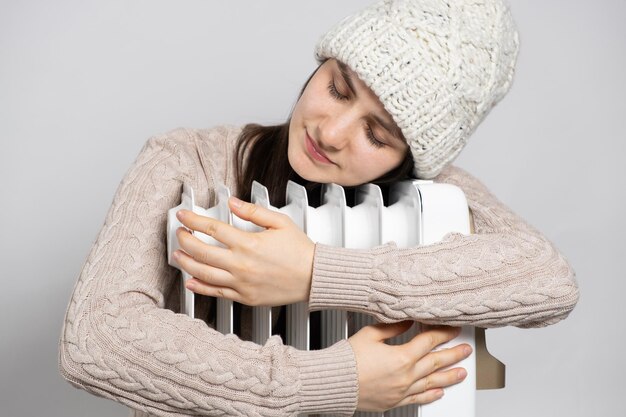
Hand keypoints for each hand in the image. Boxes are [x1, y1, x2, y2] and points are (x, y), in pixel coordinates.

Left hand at [173, 196, 314, 305]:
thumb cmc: (300, 251)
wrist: (314, 277)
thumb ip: (253, 212)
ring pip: (203, 274)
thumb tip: (233, 203)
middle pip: (201, 251)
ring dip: (186, 263)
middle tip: (179, 233)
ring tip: (178, 255)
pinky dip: (200, 287)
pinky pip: (216, 293)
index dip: (193, 221)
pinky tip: (191, 281)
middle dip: (185, 240)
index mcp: (248, 244)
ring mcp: (241, 283)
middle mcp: (241, 264)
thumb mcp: (280, 222)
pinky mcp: (244, 297)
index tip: (183, 216)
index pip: (211, 229)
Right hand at [348, 322, 470, 411]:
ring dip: (449, 377)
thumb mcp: (370, 335)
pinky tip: (439, 393)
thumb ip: (392, 327)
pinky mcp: (394, 401)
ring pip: (432, 383)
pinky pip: (418, 398)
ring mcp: (401, 390)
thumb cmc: (348, 359)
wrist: (335, 382)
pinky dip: (430, 395)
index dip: (443, 333)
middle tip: (466, 350)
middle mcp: (405, 376)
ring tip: (462, 373)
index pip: (428, 342)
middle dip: (453, 355)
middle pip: (435, 363)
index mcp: (401, 357)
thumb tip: (407, 320)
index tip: (452, 329)